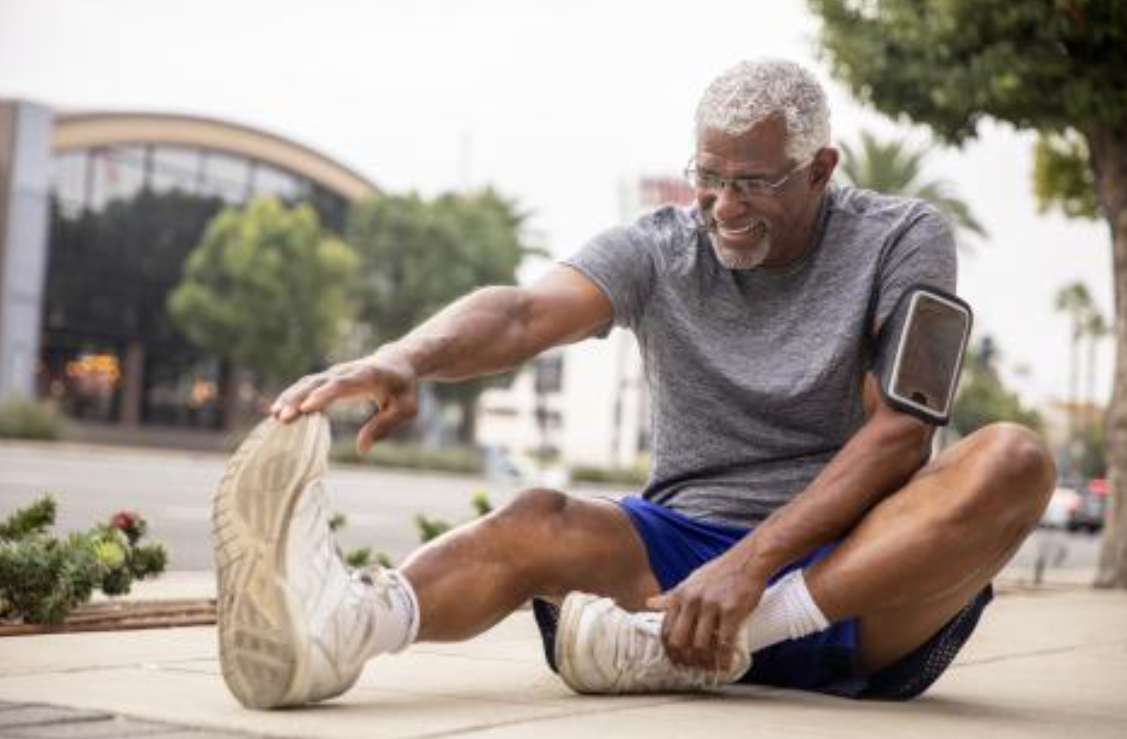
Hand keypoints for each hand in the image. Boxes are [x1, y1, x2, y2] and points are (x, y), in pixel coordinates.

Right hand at [270, 349, 418, 452]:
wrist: (396, 362)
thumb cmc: (403, 388)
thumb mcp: (406, 409)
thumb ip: (385, 425)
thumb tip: (362, 447)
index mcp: (368, 374)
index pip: (343, 383)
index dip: (325, 394)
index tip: (308, 407)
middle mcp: (347, 370)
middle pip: (319, 381)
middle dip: (299, 398)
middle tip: (282, 417)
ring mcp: (335, 373)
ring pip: (308, 382)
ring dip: (290, 397)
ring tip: (274, 416)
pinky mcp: (327, 378)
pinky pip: (306, 386)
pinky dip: (292, 397)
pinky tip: (277, 412)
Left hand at [646, 550, 766, 671]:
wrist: (748, 560)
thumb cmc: (720, 571)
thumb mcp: (691, 580)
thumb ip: (672, 595)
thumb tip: (650, 603)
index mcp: (680, 595)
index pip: (666, 630)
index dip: (669, 650)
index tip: (676, 660)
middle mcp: (692, 601)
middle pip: (680, 641)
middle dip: (684, 659)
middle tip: (692, 668)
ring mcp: (712, 606)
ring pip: (701, 645)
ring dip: (705, 662)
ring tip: (709, 668)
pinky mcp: (732, 612)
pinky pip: (725, 643)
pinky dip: (724, 660)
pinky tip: (725, 666)